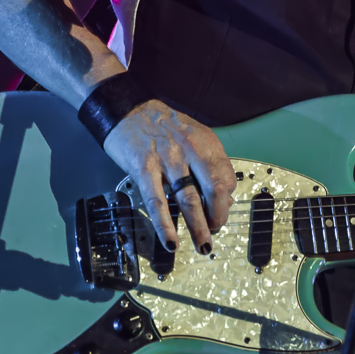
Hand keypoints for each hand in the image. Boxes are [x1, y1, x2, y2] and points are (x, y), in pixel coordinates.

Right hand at [101, 99, 234, 252]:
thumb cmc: (161, 125)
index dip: (227, 200)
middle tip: (214, 231)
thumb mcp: (191, 137)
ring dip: (198, 226)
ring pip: (189, 199)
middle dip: (218, 216)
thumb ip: (207, 164)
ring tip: (203, 245)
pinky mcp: (144, 168)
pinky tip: (171, 242)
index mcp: (205, 142)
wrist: (127, 108)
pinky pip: (157, 202)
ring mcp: (167, 159)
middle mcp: (190, 150)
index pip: (226, 177)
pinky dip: (165, 225)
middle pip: (214, 189)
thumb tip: (222, 198)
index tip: (221, 211)